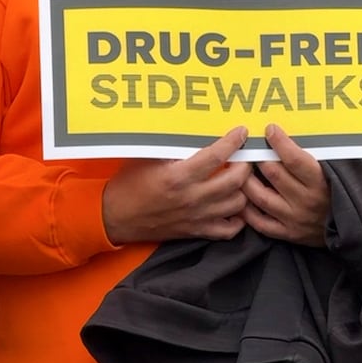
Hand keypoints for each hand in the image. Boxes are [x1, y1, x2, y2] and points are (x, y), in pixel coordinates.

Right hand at [101, 127, 251, 243]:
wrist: (115, 218)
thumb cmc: (128, 185)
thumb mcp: (147, 158)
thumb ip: (172, 147)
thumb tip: (195, 130)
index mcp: (178, 177)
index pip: (216, 156)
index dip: (233, 142)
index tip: (241, 132)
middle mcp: (192, 198)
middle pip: (235, 180)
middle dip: (246, 164)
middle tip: (244, 155)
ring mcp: (197, 217)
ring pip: (237, 204)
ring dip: (244, 189)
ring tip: (241, 178)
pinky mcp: (196, 232)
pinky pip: (229, 230)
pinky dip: (238, 218)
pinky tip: (234, 205)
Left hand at [242, 124, 329, 246]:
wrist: (351, 228)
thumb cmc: (337, 192)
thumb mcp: (333, 171)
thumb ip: (313, 156)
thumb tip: (290, 134)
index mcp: (320, 182)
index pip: (294, 159)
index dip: (280, 142)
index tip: (270, 130)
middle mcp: (306, 200)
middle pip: (273, 174)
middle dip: (258, 157)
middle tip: (250, 147)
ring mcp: (294, 218)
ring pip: (261, 196)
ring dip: (246, 180)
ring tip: (238, 169)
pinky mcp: (287, 233)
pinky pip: (260, 222)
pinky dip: (246, 210)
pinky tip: (240, 197)